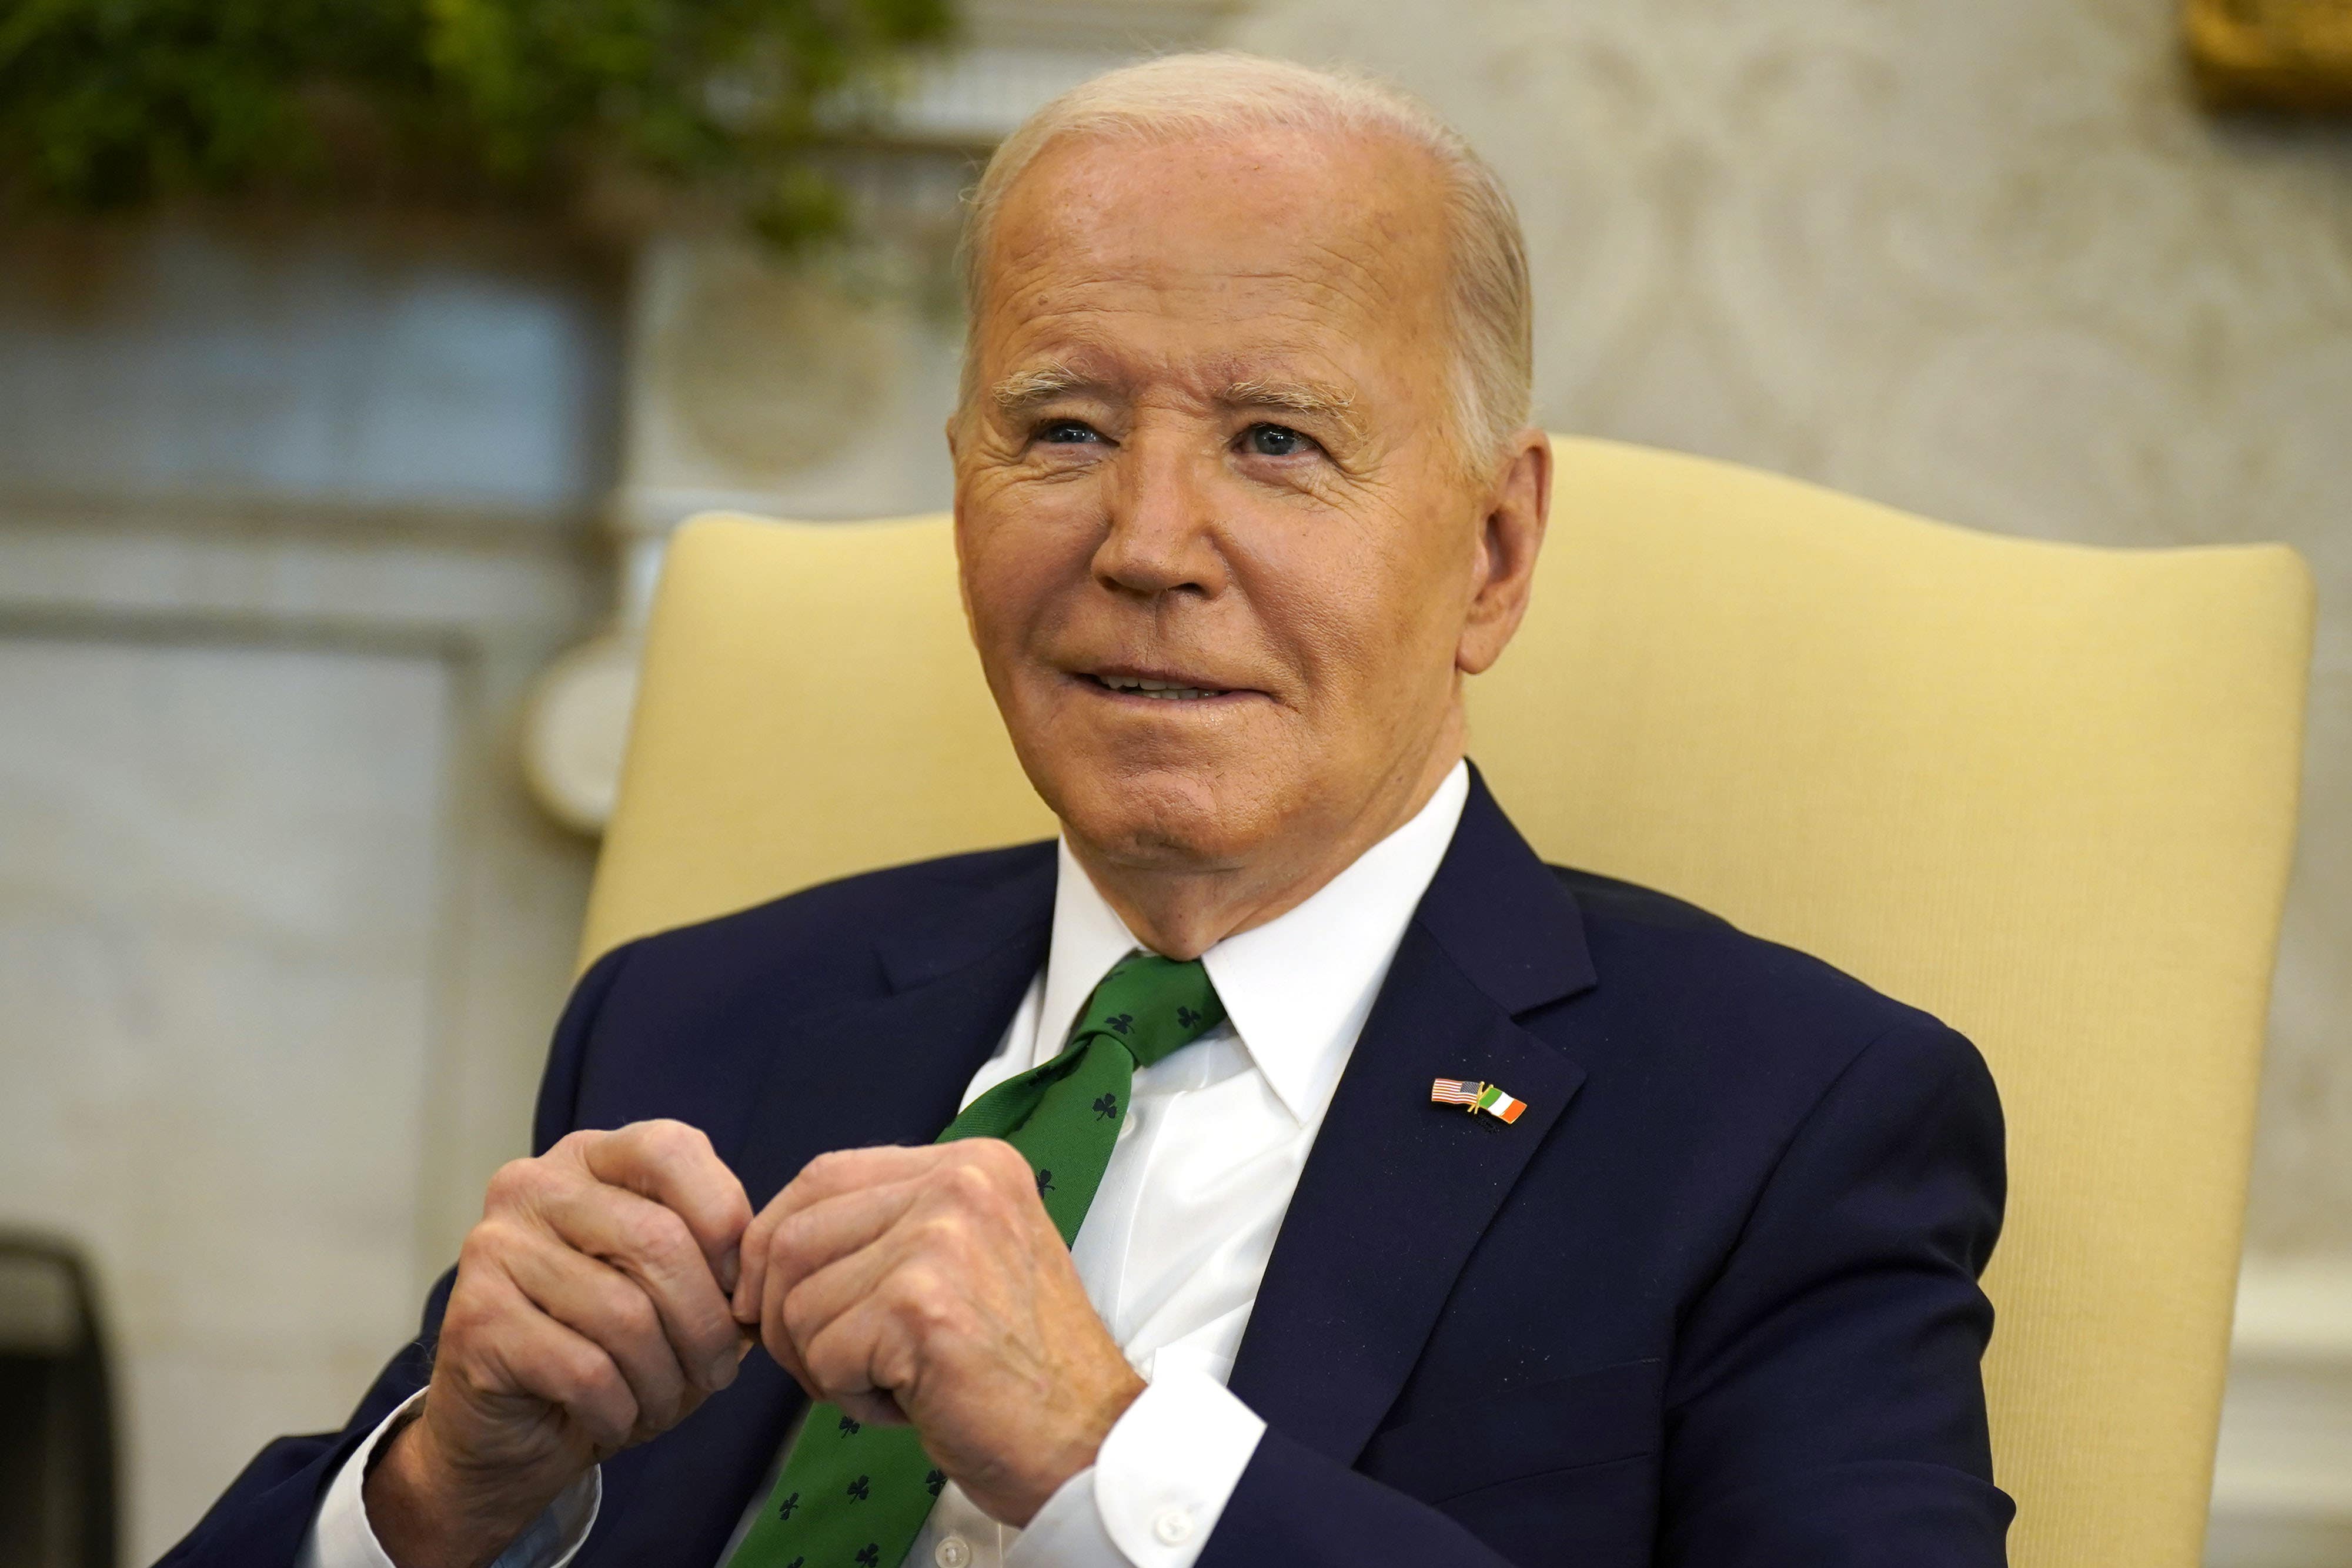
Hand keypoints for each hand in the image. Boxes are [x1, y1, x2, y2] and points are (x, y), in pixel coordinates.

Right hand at [366, 1120, 753, 1567]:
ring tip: (666, 1403)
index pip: (672, 1150)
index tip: (739, 1292)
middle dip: (707, 1323)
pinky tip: (617, 1420)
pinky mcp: (475, 1321)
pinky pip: (585, 1370)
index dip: (725, 1222)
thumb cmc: (609, 1347)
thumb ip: (715, 1258)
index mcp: (589, 1157)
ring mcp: (495, 1249)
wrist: (513, 1430)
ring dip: (666, 1379)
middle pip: (657, 1239)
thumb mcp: (674, 1288)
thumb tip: (756, 1277)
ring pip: (625, 1314)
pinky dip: (621, 1409)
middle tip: (718, 1371)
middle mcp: (533, 1186)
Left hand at [735, 1139, 1144, 1525]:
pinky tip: (909, 1404)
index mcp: (972, 1163)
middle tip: (827, 1363)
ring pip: (797, 1301)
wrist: (1089, 1442)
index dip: (775, 1242)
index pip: (823, 1176)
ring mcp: (940, 1241)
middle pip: (794, 1235)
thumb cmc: (1021, 1366)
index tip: (772, 1299)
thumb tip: (767, 1249)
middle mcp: (959, 1184)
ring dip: (821, 1362)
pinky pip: (821, 1355)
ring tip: (891, 1382)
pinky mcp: (920, 1308)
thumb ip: (888, 1229)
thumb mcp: (966, 1258)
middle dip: (781, 1314)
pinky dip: (848, 1398)